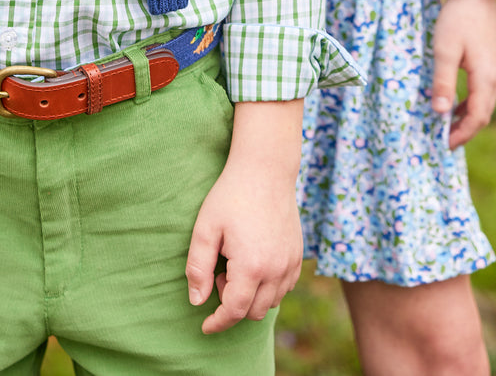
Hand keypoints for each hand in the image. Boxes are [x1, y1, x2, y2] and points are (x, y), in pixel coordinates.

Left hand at [186, 100, 302, 332]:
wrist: (265, 169)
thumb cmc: (231, 196)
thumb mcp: (205, 228)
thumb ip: (198, 268)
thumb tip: (197, 301)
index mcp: (252, 267)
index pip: (234, 311)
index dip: (217, 322)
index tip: (205, 325)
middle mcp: (276, 271)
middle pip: (253, 312)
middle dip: (232, 303)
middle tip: (219, 271)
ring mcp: (291, 264)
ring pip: (271, 303)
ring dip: (251, 296)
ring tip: (236, 263)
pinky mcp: (298, 256)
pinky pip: (284, 288)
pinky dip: (268, 287)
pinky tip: (254, 263)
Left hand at [431, 0, 495, 148]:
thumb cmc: (457, 19)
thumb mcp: (444, 50)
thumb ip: (443, 82)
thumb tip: (440, 112)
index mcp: (486, 79)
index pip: (476, 118)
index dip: (460, 134)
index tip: (443, 145)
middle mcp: (495, 79)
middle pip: (482, 115)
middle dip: (463, 130)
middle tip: (442, 140)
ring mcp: (494, 71)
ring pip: (482, 104)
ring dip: (465, 117)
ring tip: (444, 126)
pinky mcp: (489, 63)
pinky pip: (481, 92)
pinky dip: (467, 103)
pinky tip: (452, 102)